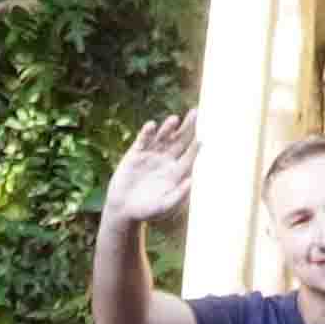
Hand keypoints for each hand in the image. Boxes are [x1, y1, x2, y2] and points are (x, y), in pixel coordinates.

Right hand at [96, 113, 199, 227]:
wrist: (123, 209)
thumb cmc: (146, 211)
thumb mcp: (163, 206)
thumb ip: (178, 195)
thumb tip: (192, 182)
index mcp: (175, 172)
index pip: (188, 156)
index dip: (195, 148)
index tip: (201, 140)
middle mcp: (165, 160)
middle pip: (179, 140)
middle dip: (187, 127)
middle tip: (195, 112)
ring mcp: (151, 155)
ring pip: (163, 137)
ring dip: (168, 127)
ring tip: (174, 119)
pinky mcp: (136, 153)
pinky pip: (143, 140)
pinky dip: (147, 133)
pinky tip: (152, 125)